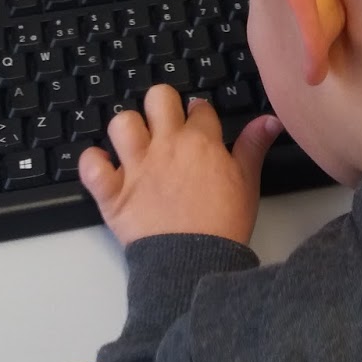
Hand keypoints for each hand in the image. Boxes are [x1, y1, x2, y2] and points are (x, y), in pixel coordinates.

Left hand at [78, 85, 281, 247]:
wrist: (195, 263)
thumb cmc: (223, 225)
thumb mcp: (247, 182)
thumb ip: (254, 146)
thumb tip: (270, 119)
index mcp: (200, 142)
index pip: (199, 108)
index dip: (199, 112)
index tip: (198, 121)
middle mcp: (166, 147)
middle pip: (158, 98)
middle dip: (161, 105)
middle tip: (165, 123)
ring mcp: (136, 168)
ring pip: (122, 123)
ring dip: (126, 130)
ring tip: (134, 143)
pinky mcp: (113, 193)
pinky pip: (90, 165)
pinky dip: (92, 163)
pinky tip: (102, 167)